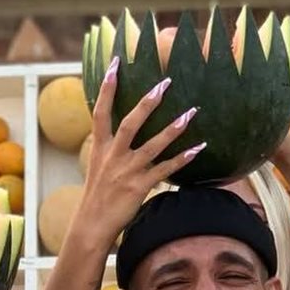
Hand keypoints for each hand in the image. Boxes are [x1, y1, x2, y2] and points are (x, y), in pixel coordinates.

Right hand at [79, 59, 203, 242]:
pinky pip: (165, 170)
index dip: (107, 87)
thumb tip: (122, 141)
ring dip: (173, 128)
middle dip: (147, 102)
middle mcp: (113, 156)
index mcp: (100, 148)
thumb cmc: (97, 198)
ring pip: (152, 145)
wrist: (91, 225)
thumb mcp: (98, 169)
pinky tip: (197, 149)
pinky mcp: (139, 186)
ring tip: (190, 113)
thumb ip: (111, 152)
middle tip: (165, 83)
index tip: (115, 64)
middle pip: (130, 122)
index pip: (100, 111)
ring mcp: (127, 171)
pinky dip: (182, 159)